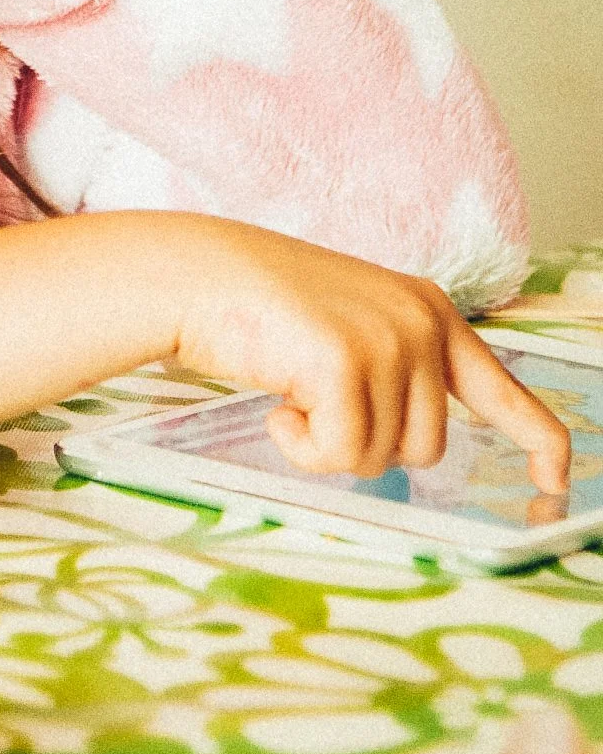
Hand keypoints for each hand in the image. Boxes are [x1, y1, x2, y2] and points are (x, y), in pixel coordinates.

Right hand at [170, 222, 571, 493]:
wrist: (197, 275)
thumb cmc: (261, 308)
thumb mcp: (351, 326)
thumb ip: (396, 369)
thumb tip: (417, 445)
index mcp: (429, 312)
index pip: (505, 390)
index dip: (538, 441)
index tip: (555, 478)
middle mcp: (422, 322)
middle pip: (426, 447)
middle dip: (366, 442)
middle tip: (315, 399)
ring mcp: (388, 340)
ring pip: (383, 457)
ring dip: (329, 444)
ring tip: (291, 390)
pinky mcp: (347, 363)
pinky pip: (340, 454)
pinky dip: (301, 446)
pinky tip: (276, 402)